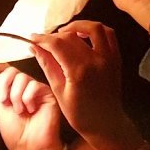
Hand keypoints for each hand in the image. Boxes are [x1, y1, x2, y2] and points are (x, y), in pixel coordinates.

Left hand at [0, 64, 63, 149]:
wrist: (28, 146)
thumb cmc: (15, 132)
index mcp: (12, 90)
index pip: (4, 70)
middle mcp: (24, 87)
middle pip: (12, 71)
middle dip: (4, 85)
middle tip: (4, 101)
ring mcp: (36, 89)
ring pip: (22, 78)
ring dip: (16, 96)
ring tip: (20, 111)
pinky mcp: (47, 93)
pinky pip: (34, 85)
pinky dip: (28, 99)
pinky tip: (32, 110)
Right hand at [32, 21, 143, 149]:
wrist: (105, 123)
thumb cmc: (80, 114)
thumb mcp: (59, 91)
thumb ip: (47, 65)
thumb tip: (34, 48)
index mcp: (79, 71)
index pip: (58, 44)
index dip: (43, 38)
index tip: (33, 38)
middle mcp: (96, 60)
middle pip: (73, 35)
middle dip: (56, 34)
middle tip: (46, 41)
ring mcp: (109, 58)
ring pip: (94, 28)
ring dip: (78, 26)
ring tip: (66, 33)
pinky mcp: (116, 58)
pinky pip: (108, 35)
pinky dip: (95, 30)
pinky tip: (83, 36)